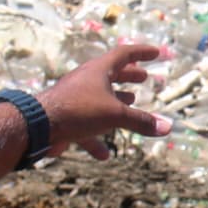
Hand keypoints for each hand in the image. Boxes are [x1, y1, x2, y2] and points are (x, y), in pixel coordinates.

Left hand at [40, 42, 173, 157]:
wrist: (39, 125)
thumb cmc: (78, 110)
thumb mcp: (114, 114)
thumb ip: (140, 121)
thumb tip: (168, 127)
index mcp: (98, 70)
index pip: (124, 54)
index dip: (142, 53)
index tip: (156, 53)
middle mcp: (86, 80)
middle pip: (111, 73)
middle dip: (129, 75)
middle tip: (144, 77)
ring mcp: (75, 98)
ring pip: (99, 96)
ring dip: (117, 99)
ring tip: (131, 101)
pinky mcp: (67, 118)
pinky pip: (87, 126)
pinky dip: (97, 138)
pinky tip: (105, 154)